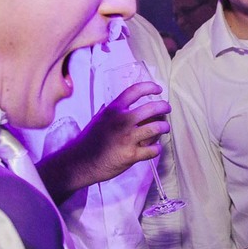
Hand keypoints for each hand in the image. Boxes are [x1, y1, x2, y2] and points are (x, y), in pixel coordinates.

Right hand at [37, 81, 169, 201]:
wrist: (80, 161)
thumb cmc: (89, 140)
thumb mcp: (99, 118)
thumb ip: (113, 110)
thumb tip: (125, 103)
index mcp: (113, 110)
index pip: (135, 91)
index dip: (150, 87)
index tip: (158, 89)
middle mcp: (122, 121)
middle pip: (152, 108)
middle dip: (164, 107)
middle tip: (167, 109)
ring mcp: (127, 138)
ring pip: (156, 128)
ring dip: (164, 127)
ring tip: (164, 128)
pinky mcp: (131, 155)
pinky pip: (153, 149)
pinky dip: (156, 148)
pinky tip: (155, 148)